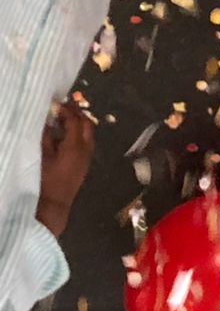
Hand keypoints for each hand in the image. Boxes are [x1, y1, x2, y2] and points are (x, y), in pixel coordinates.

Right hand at [37, 103, 94, 236]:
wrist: (52, 207)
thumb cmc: (43, 181)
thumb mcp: (40, 156)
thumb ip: (45, 136)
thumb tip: (47, 120)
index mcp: (75, 146)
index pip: (75, 121)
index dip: (66, 110)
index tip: (56, 103)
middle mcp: (86, 150)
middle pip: (87, 125)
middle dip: (77, 114)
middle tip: (62, 108)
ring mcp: (87, 159)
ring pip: (88, 135)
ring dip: (78, 125)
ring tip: (61, 119)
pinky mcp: (84, 166)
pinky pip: (85, 144)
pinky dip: (77, 135)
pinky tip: (62, 137)